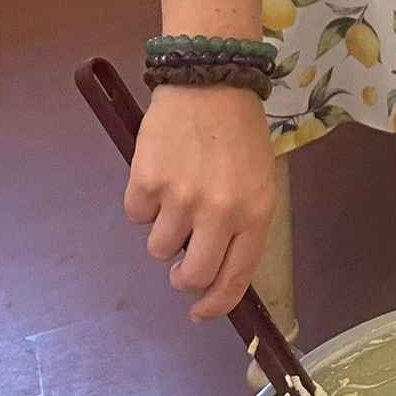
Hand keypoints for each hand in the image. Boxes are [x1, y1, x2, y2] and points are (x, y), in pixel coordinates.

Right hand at [124, 85, 275, 319]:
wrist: (211, 83)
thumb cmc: (240, 133)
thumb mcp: (259, 180)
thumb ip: (243, 222)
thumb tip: (218, 266)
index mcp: (255, 213)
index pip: (235, 276)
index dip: (216, 303)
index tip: (201, 313)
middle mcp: (220, 212)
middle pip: (192, 275)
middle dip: (184, 278)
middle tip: (183, 262)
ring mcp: (181, 198)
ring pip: (159, 248)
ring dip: (164, 231)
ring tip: (177, 195)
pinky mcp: (146, 182)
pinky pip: (136, 215)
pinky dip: (143, 203)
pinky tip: (160, 175)